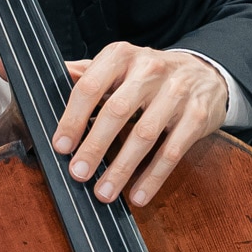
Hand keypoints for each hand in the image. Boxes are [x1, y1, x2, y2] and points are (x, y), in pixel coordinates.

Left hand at [50, 44, 227, 207]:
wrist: (205, 73)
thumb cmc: (149, 75)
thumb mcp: (118, 66)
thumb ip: (86, 75)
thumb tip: (46, 86)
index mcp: (121, 57)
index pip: (90, 86)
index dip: (73, 118)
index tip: (60, 145)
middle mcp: (150, 70)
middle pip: (116, 111)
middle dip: (94, 146)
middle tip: (78, 173)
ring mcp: (176, 93)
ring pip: (144, 134)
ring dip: (121, 168)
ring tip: (104, 192)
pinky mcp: (197, 116)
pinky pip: (172, 151)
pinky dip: (153, 176)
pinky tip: (138, 195)